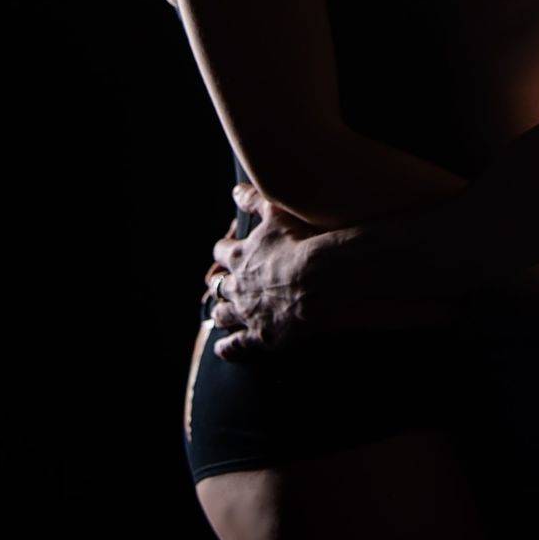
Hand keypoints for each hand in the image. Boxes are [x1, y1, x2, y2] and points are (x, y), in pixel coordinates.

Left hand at [207, 185, 323, 360]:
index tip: (228, 251)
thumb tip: (235, 191)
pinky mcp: (261, 335)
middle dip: (221, 284)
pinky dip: (227, 347)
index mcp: (240, 255)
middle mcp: (238, 285)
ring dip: (221, 313)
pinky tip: (223, 348)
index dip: (225, 251)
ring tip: (220, 314)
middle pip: (220, 286)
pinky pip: (236, 345)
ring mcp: (248, 312)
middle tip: (223, 284)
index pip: (223, 251)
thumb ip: (253, 200)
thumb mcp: (275, 211)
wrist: (319, 277)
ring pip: (223, 314)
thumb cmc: (300, 239)